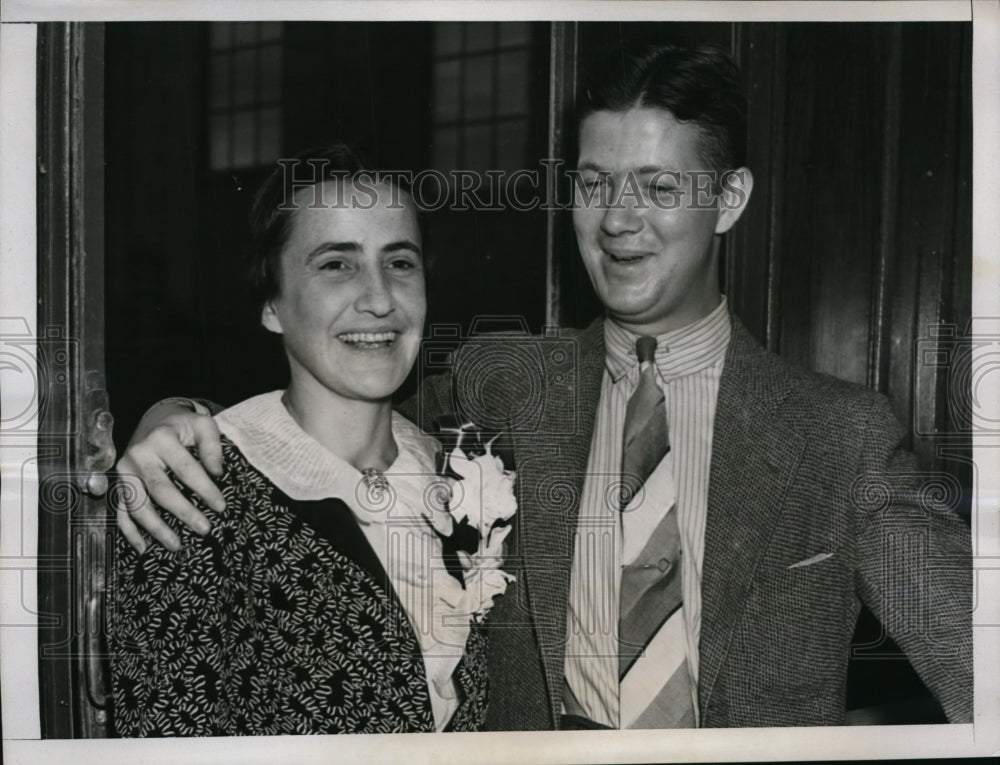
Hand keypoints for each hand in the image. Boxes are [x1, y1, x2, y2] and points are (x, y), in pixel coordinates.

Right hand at [113, 401, 225, 551]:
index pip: (185, 468)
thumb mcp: (202, 425)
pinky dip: (130, 532)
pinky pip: (120, 511)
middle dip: (183, 512)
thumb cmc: (183, 427)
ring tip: (177, 546)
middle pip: (161, 490)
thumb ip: (212, 446)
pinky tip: (144, 548)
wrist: (154, 421)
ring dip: (156, 528)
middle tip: (204, 529)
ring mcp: (124, 472)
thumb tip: (218, 473)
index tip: (221, 506)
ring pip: (137, 505)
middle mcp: (138, 455)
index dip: (204, 489)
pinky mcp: (119, 484)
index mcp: (161, 439)